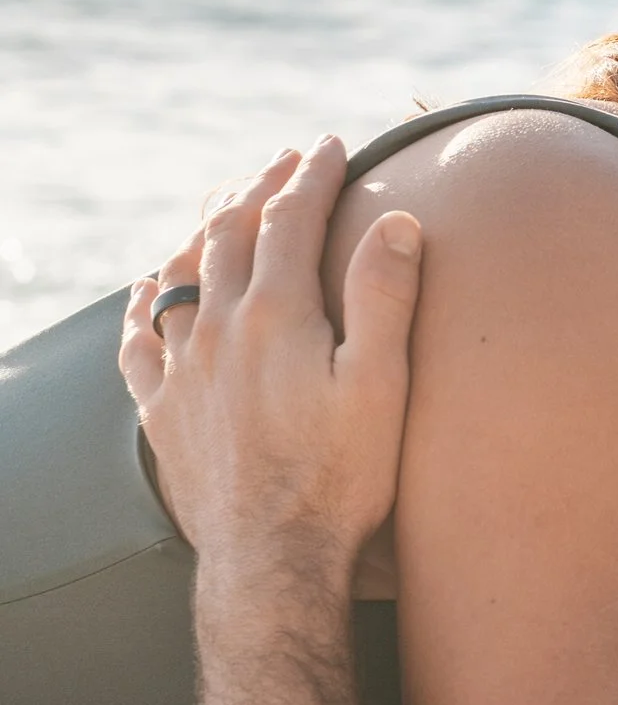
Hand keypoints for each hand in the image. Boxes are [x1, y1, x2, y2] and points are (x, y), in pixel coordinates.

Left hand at [121, 138, 422, 581]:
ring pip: (178, 276)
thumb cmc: (340, 479)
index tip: (331, 143)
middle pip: (230, 232)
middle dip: (259, 187)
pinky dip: (143, 303)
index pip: (291, 218)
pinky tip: (146, 290)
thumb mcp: (382, 386)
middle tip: (283, 162)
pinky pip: (137, 340)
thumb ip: (385, 298)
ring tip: (222, 208)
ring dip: (202, 231)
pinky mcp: (161, 411)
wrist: (272, 561)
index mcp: (277, 315)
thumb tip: (395, 221)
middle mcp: (218, 330)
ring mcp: (182, 370)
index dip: (312, 175)